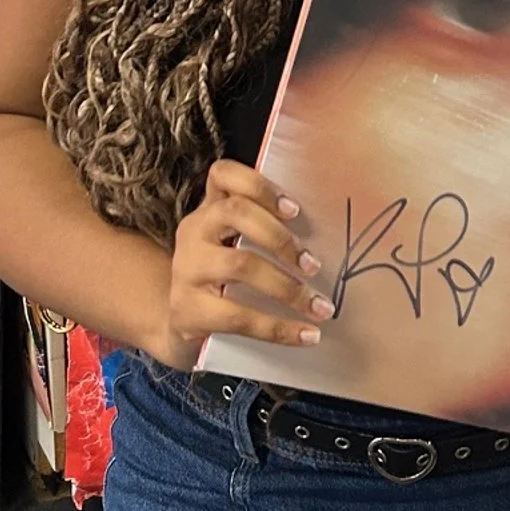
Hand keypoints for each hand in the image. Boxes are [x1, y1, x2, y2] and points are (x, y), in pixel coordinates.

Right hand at [158, 159, 331, 368]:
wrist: (181, 327)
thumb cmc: (223, 281)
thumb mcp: (235, 247)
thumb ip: (265, 234)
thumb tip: (328, 240)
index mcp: (210, 210)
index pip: (222, 175)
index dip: (260, 185)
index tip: (295, 210)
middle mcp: (193, 231)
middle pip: (234, 211)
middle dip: (281, 237)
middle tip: (314, 266)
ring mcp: (185, 269)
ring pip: (239, 264)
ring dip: (287, 287)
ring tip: (319, 307)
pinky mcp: (186, 310)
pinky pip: (237, 316)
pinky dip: (278, 328)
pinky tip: (305, 335)